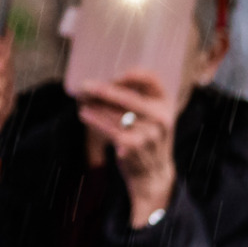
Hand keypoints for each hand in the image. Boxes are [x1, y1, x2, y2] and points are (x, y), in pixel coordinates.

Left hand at [77, 71, 176, 227]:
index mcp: (166, 104)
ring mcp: (148, 133)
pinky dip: (95, 120)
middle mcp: (161, 118)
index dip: (132, 74)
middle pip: (128, 97)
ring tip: (81, 99)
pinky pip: (109, 129)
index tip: (113, 73)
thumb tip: (102, 80)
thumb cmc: (147, 136)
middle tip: (85, 85)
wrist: (154, 172)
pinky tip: (84, 114)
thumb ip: (138, 98)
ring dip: (95, 105)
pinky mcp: (134, 146)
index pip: (152, 79)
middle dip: (103, 90)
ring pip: (115, 114)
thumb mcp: (153, 115)